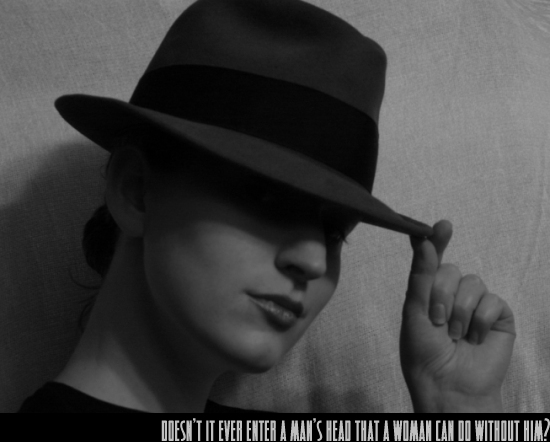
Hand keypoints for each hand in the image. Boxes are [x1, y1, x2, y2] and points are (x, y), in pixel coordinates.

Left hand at [400, 220, 515, 412]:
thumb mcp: (414, 312)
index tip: (441, 226)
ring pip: (473, 283)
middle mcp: (452, 294)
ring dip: (460, 311)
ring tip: (455, 335)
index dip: (437, 240)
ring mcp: (476, 304)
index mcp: (428, 292)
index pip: (433, 260)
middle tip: (437, 322)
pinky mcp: (498, 316)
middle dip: (442, 295)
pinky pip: (493, 301)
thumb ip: (421, 276)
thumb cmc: (423, 352)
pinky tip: (475, 338)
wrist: (449, 385)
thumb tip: (426, 241)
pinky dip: (480, 320)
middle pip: (451, 270)